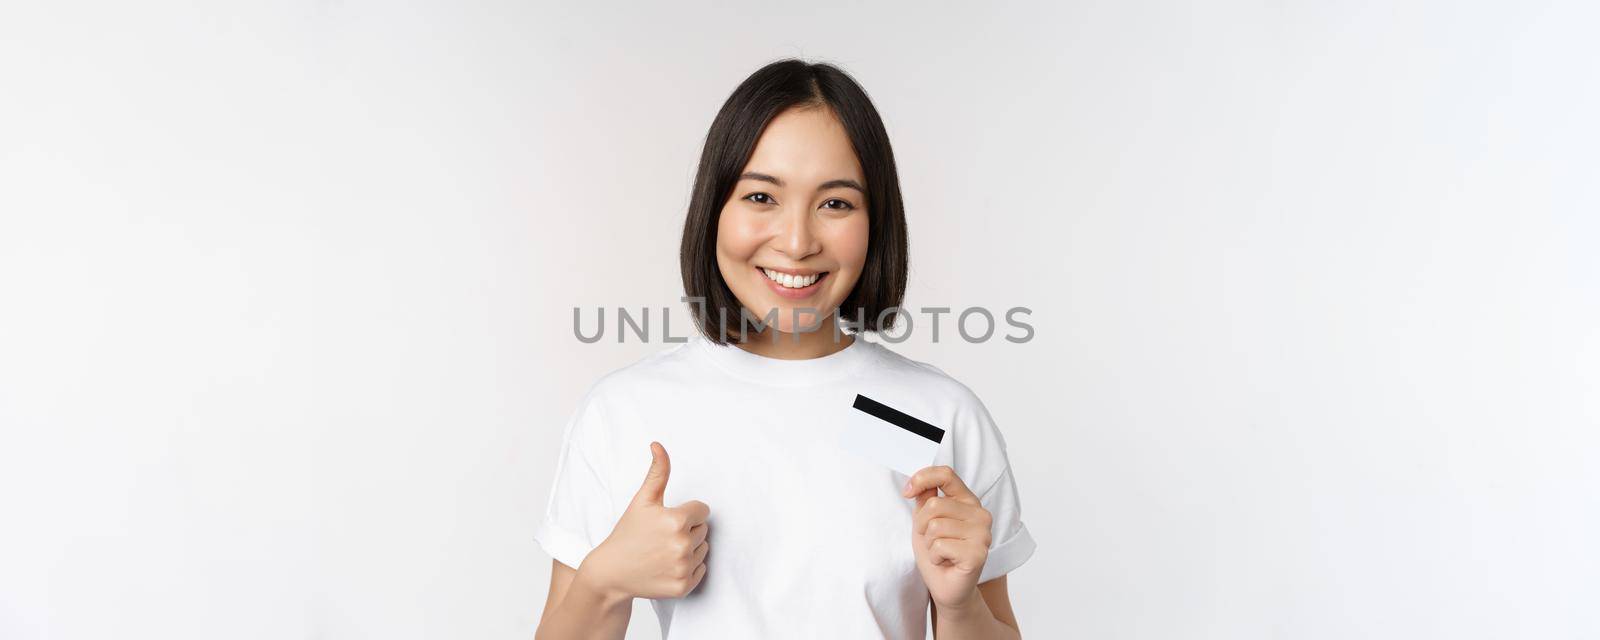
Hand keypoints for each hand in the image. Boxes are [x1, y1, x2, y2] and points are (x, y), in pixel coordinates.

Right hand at [578, 442, 709, 600]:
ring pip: (704, 549)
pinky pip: (701, 570)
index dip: (686, 513)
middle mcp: (683, 545)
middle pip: (704, 530)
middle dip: (687, 530)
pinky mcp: (683, 586)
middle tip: (662, 537)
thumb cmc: (627, 534)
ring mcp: (683, 568)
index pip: (703, 510)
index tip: (667, 520)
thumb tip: (658, 445)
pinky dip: (688, 568)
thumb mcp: (642, 500)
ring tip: (664, 551)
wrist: (610, 573)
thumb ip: (657, 472)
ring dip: (689, 549)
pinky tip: (667, 566)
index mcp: (676, 520)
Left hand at [902, 465, 991, 609]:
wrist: (946, 587)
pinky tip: (945, 562)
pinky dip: (934, 556)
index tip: (907, 492)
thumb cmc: (937, 552)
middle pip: (934, 504)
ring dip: (928, 543)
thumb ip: (925, 498)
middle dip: (921, 525)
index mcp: (968, 501)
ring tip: (939, 552)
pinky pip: (940, 545)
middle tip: (930, 541)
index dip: (922, 478)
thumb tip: (917, 481)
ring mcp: (982, 534)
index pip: (946, 474)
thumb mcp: (925, 521)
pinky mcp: (977, 553)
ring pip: (935, 526)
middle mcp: (980, 514)